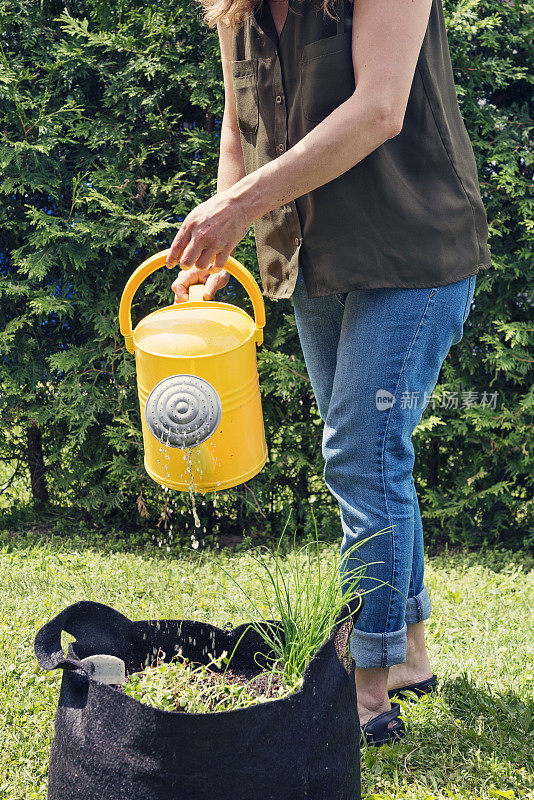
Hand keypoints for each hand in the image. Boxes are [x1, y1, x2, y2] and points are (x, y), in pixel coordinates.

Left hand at [166, 187, 253, 301]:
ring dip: (201, 265)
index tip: (169, 265)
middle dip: (185, 265)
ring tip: (203, 261)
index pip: (176, 247)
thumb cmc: (216, 208)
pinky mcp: (227, 247)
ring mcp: (214, 242)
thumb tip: (180, 248)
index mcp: (190, 225)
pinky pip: (217, 266)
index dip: (171, 259)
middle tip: (187, 264)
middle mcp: (201, 235)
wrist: (238, 203)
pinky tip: (214, 264)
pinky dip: (214, 268)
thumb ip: (188, 230)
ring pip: (201, 266)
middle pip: (186, 261)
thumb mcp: (197, 214)